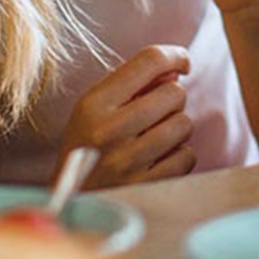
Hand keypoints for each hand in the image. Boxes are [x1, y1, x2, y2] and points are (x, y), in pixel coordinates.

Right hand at [58, 45, 197, 187]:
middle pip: (174, 93)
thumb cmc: (88, 146)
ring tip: (157, 136)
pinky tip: (161, 158)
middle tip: (157, 112)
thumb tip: (176, 71)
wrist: (72, 202)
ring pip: (184, 124)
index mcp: (94, 104)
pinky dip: (181, 155)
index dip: (174, 55)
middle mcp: (109, 131)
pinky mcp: (145, 186)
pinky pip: (186, 156)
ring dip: (177, 128)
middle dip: (172, 99)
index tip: (182, 63)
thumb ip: (131, 84)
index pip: (148, 61)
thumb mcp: (94, 109)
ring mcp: (127, 162)